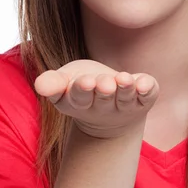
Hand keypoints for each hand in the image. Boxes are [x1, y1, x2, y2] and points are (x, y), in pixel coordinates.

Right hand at [34, 59, 159, 137]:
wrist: (110, 108)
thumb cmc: (82, 88)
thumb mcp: (64, 83)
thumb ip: (52, 83)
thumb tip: (40, 84)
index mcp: (79, 103)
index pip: (79, 98)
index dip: (82, 90)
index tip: (85, 82)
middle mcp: (103, 107)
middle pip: (103, 99)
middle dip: (104, 90)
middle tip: (105, 83)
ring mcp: (125, 105)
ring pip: (126, 98)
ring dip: (126, 89)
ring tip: (124, 79)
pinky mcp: (144, 99)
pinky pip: (148, 96)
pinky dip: (148, 89)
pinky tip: (145, 83)